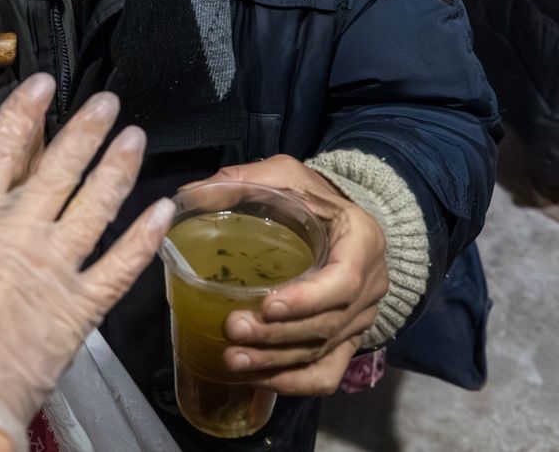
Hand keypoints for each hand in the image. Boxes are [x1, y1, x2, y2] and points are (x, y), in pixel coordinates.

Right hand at [0, 74, 172, 442]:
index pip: (0, 152)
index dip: (22, 112)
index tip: (42, 82)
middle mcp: (19, 236)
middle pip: (60, 169)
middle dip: (86, 130)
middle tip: (108, 102)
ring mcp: (56, 270)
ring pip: (98, 206)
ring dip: (119, 169)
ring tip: (136, 138)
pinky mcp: (80, 308)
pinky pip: (121, 266)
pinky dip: (145, 239)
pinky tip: (163, 213)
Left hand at [191, 156, 389, 395]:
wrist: (343, 222)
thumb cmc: (313, 197)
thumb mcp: (285, 176)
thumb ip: (243, 180)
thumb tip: (188, 196)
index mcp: (362, 240)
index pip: (343, 280)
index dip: (307, 299)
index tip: (267, 305)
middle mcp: (370, 285)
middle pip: (328, 323)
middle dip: (277, 334)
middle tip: (233, 329)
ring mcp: (361, 318)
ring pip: (323, 352)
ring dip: (277, 362)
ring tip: (233, 359)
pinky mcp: (348, 341)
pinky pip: (327, 374)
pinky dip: (293, 383)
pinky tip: (258, 379)